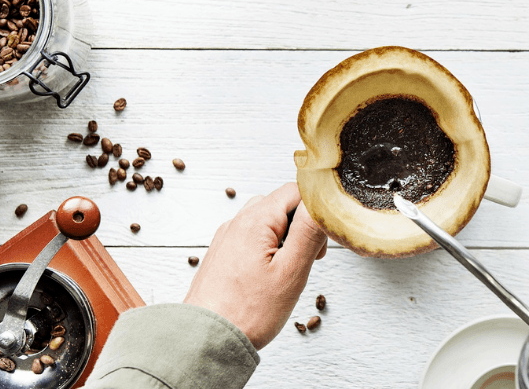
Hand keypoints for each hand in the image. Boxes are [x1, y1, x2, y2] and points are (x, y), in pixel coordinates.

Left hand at [183, 182, 327, 349]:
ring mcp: (227, 237)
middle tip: (308, 259)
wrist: (206, 338)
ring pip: (267, 222)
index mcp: (255, 220)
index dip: (316, 210)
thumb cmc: (247, 311)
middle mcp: (237, 222)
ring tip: (287, 272)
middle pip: (281, 205)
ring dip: (285, 239)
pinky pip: (252, 238)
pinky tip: (268, 277)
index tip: (322, 239)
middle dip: (301, 226)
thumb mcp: (290, 271)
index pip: (296, 190)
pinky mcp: (223, 253)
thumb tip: (321, 203)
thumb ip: (308, 231)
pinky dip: (267, 250)